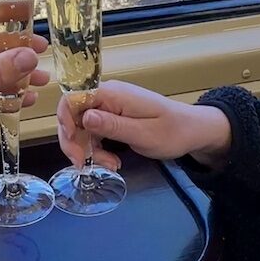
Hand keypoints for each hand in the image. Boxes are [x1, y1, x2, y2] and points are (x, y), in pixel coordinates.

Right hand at [57, 80, 230, 170]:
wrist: (194, 131)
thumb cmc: (173, 132)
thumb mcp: (143, 134)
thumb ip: (112, 126)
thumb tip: (84, 118)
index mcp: (112, 94)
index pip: (73, 99)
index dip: (65, 122)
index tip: (74, 148)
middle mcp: (107, 96)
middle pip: (73, 114)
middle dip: (75, 141)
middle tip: (84, 165)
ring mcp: (109, 105)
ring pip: (82, 126)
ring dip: (88, 148)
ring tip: (109, 166)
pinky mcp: (113, 116)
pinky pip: (94, 131)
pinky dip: (97, 148)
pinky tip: (112, 161)